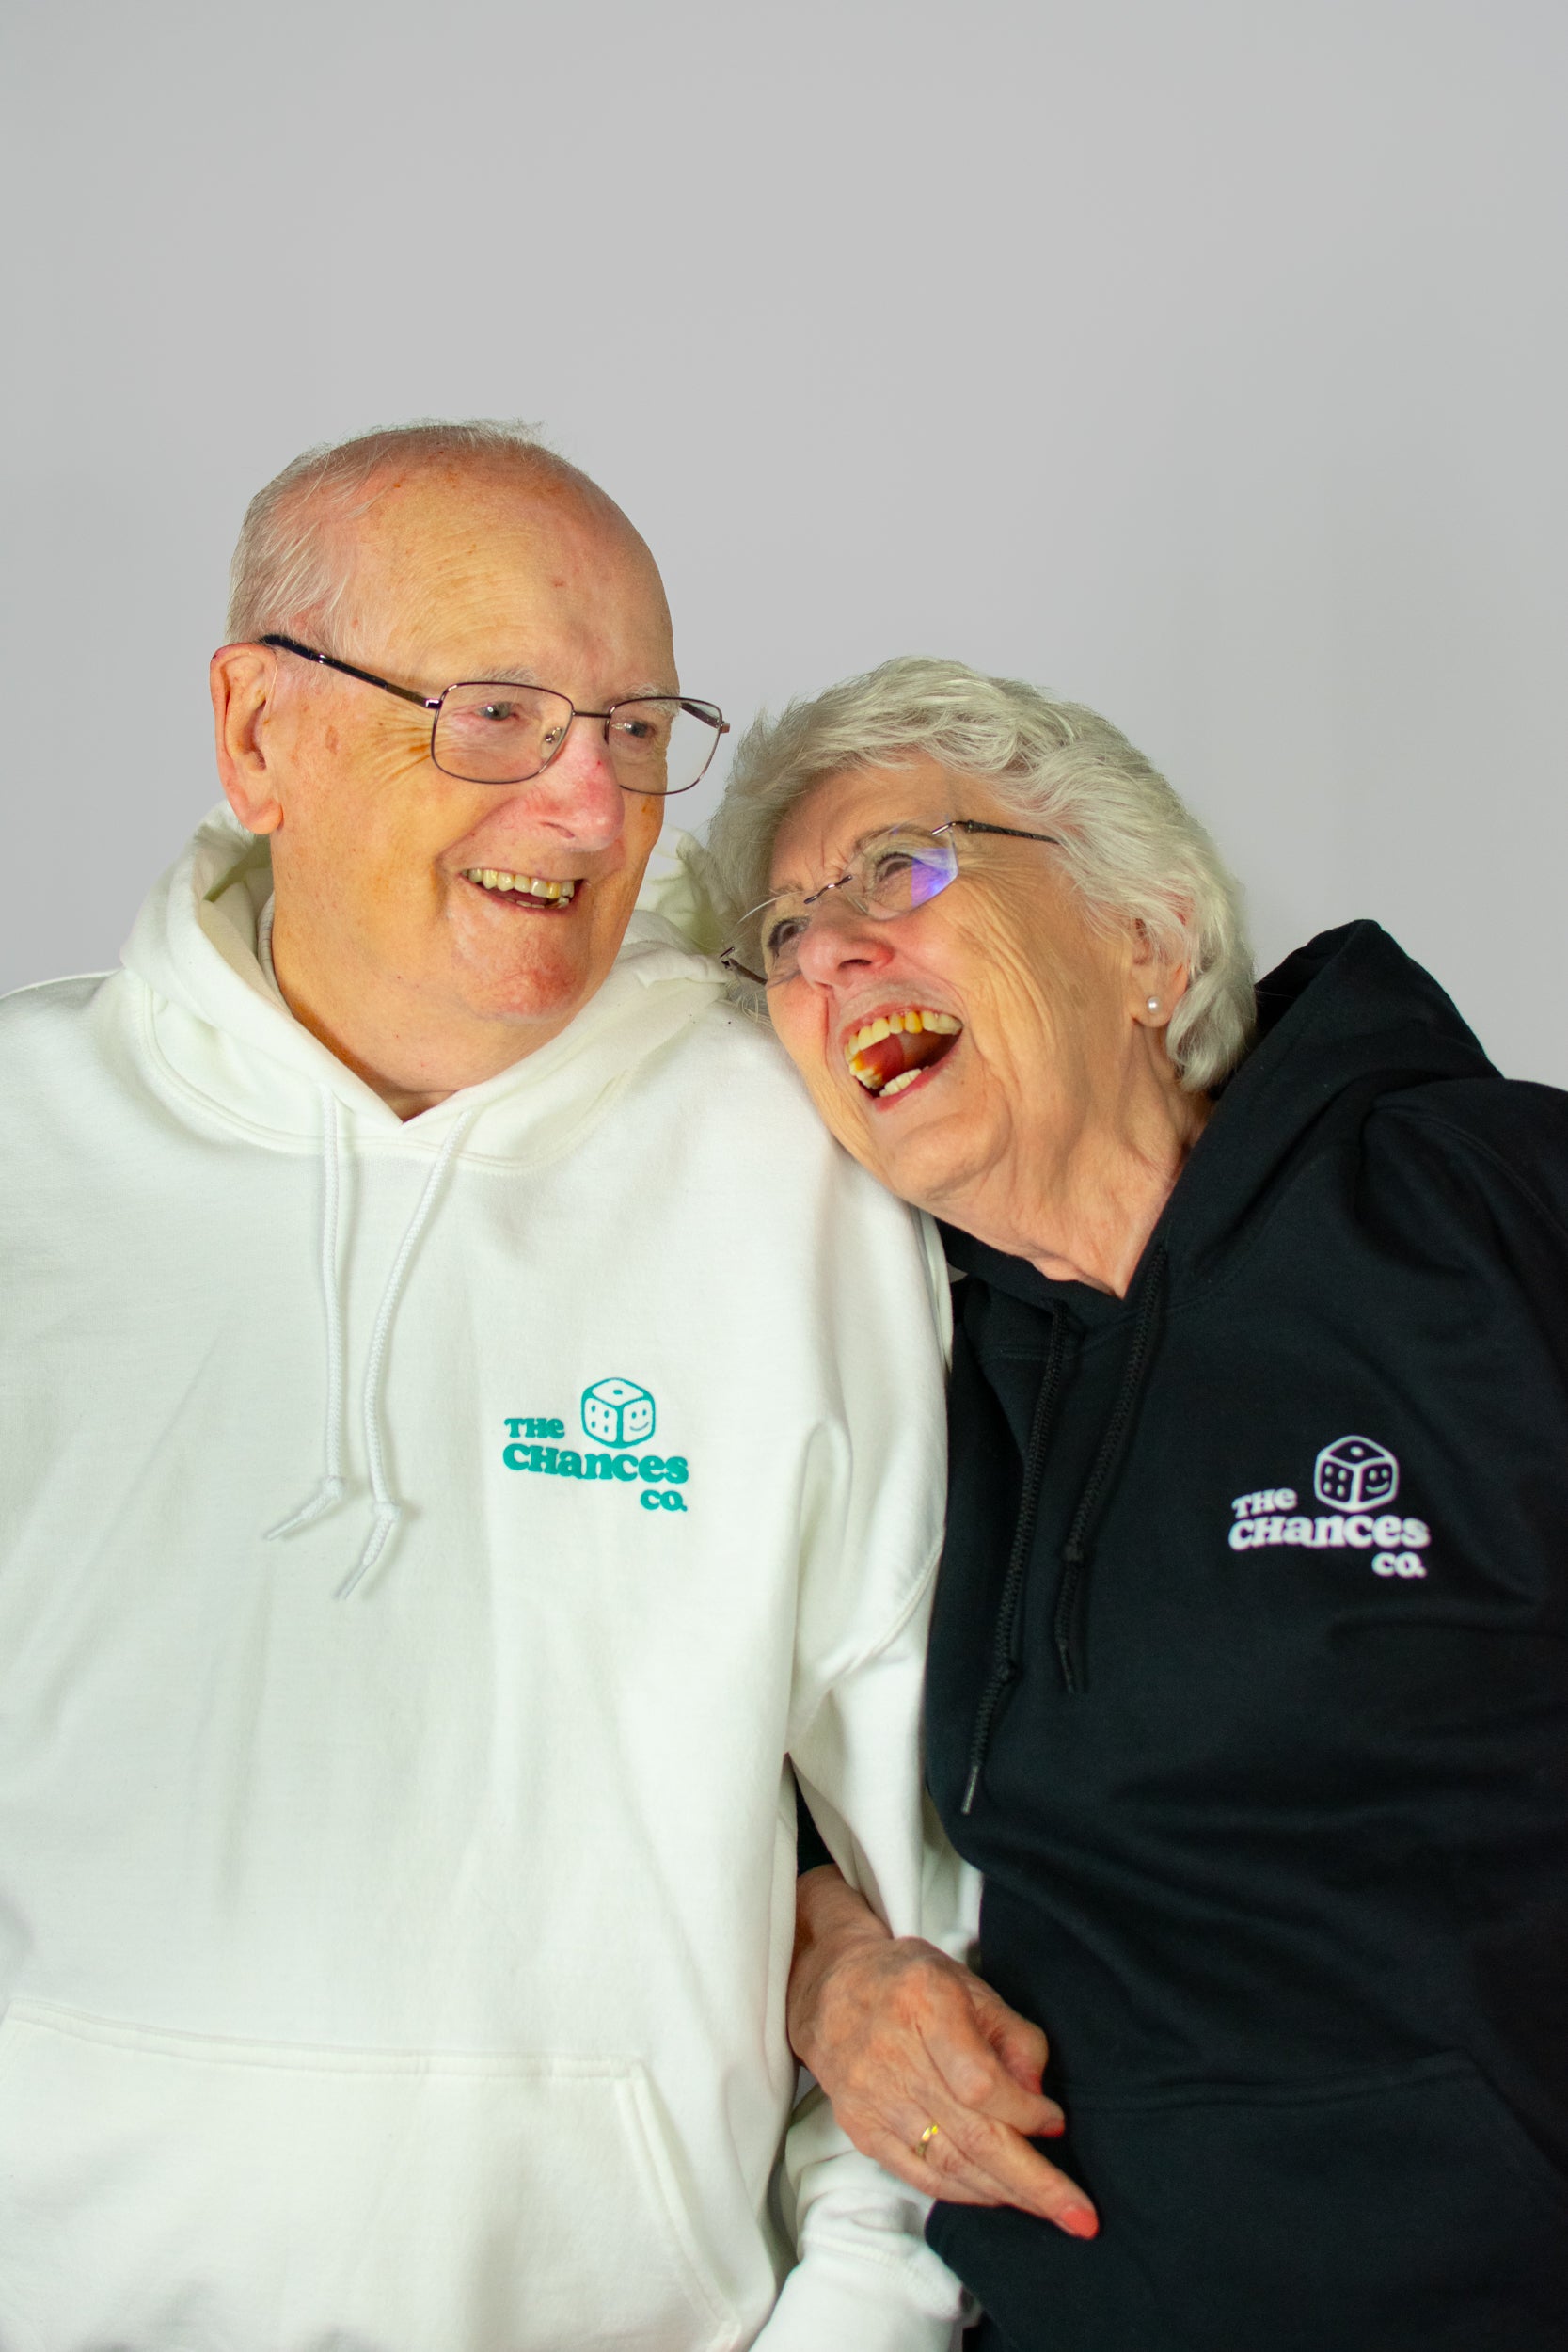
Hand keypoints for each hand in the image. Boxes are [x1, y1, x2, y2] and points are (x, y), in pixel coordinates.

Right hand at [789, 1866, 1097, 2236]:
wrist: (831, 1990)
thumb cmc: (911, 1982)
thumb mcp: (970, 1985)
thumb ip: (1014, 2036)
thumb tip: (1039, 2099)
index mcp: (924, 2005)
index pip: (981, 2082)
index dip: (1024, 2112)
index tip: (1055, 2120)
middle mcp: (893, 2056)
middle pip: (971, 2135)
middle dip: (1033, 2181)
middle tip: (1080, 2215)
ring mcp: (873, 2099)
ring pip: (949, 2163)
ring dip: (1005, 2192)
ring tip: (1049, 2209)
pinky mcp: (863, 2130)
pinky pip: (921, 2175)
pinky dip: (965, 2191)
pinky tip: (998, 2195)